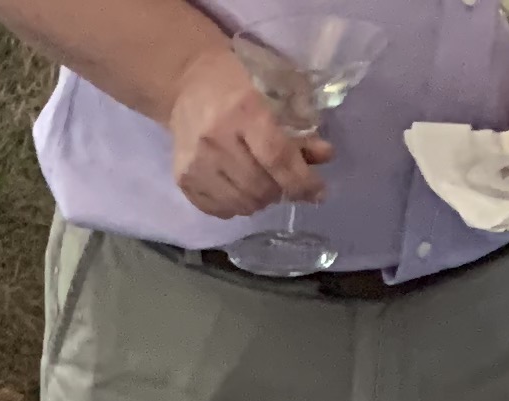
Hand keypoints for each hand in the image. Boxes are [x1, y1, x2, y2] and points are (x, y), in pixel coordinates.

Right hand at [167, 44, 324, 219]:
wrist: (187, 83)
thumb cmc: (236, 85)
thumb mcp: (272, 96)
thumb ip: (297, 131)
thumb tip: (325, 157)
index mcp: (243, 111)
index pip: (276, 157)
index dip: (301, 180)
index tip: (318, 193)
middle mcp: (216, 139)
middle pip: (259, 185)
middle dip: (281, 191)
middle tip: (285, 184)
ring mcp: (195, 162)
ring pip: (240, 203)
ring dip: (260, 201)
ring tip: (264, 188)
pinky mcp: (182, 178)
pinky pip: (217, 209)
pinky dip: (236, 207)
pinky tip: (241, 193)